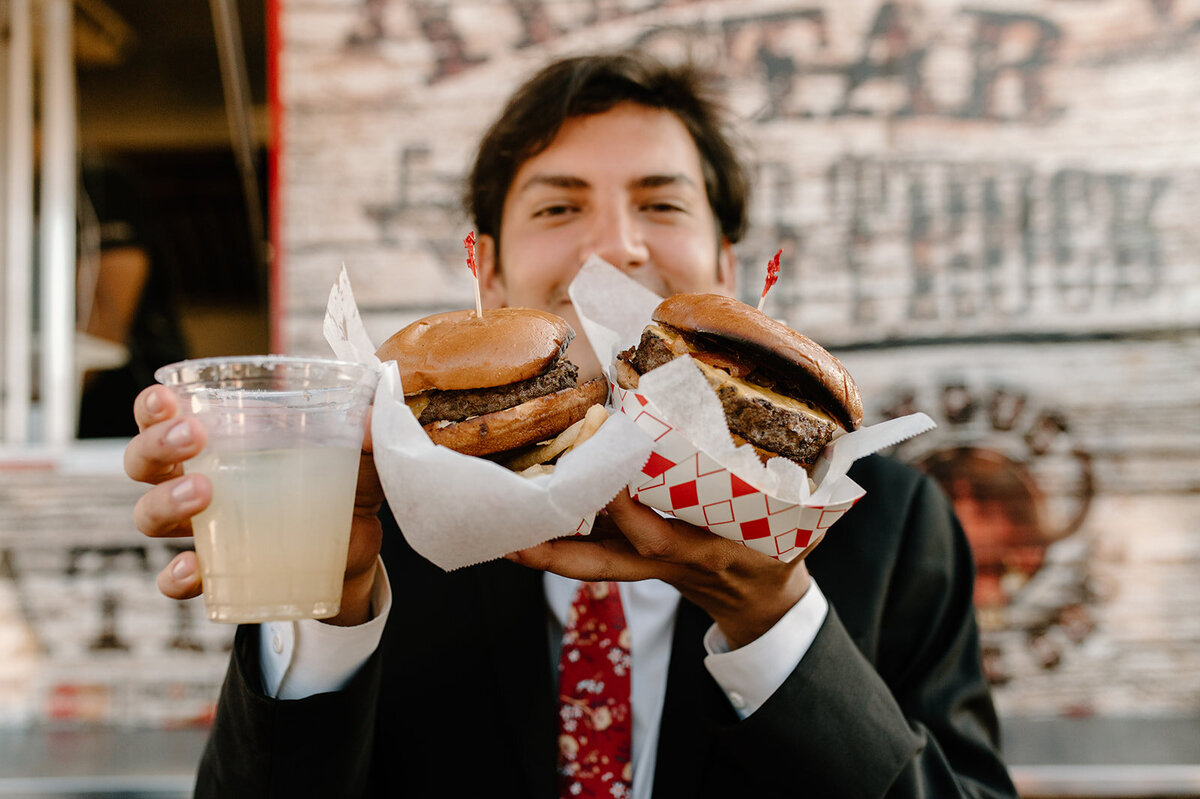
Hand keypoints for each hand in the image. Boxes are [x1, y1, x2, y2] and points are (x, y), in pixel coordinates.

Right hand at [125, 384, 384, 625]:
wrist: (354, 554)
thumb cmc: (341, 486)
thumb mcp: (360, 457)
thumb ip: (368, 435)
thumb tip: (374, 421)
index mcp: (222, 439)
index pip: (165, 415)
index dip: (153, 406)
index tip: (166, 398)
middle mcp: (196, 478)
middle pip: (143, 461)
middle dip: (156, 446)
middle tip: (192, 438)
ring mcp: (201, 527)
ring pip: (149, 515)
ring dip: (165, 502)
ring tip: (202, 493)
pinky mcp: (216, 570)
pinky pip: (175, 579)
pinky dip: (176, 576)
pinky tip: (194, 569)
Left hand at [507, 490, 812, 648]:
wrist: (766, 603)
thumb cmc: (782, 548)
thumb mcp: (802, 518)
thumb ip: (812, 477)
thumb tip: (836, 422)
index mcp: (711, 553)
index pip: (660, 540)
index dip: (631, 514)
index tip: (603, 480)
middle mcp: (670, 565)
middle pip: (606, 566)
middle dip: (559, 553)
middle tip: (513, 533)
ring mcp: (649, 570)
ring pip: (590, 564)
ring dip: (545, 548)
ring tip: (500, 528)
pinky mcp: (637, 565)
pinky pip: (593, 555)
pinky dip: (560, 540)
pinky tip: (527, 519)